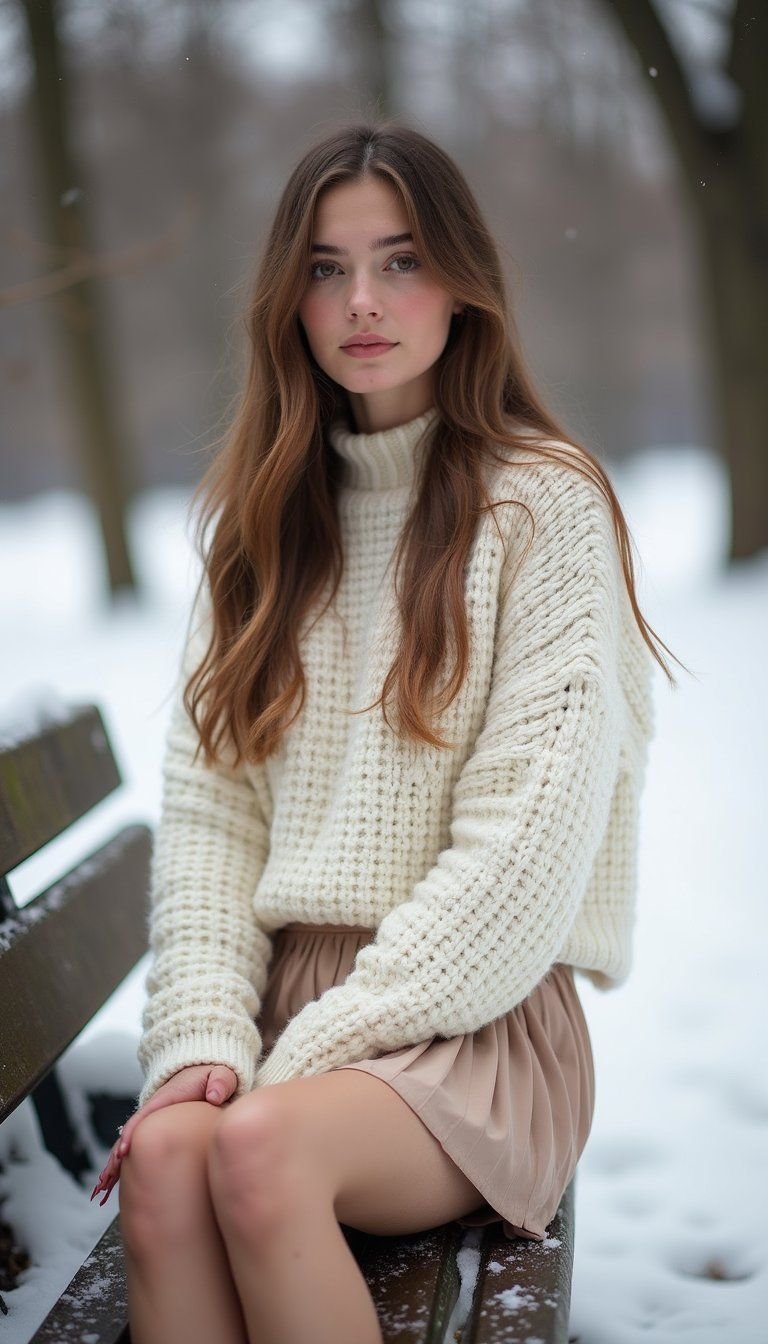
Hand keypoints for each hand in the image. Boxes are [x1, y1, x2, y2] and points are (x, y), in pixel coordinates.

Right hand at [89, 1064, 237, 1206]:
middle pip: (128, 1135)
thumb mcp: (221, 1075)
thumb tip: (214, 1095)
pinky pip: (138, 1152)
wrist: (208, 1076)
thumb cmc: (213, 1077)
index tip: (123, 1151)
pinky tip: (112, 1186)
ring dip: (114, 1167)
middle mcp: (154, 1113)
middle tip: (106, 1179)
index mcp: (165, 1100)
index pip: (143, 1118)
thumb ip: (220, 1082)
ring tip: (102, 1189)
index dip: (130, 1133)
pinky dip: (123, 1168)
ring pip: (129, 1147)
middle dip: (115, 1157)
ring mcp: (153, 1125)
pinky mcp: (157, 1134)